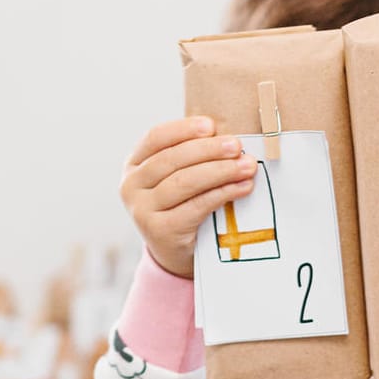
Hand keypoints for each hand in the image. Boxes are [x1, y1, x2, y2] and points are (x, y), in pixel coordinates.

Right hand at [120, 116, 257, 277]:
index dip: (183, 129)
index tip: (211, 125)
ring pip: (184, 182)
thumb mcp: (177, 178)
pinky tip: (242, 187)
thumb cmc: (182, 206)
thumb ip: (192, 158)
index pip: (155, 138)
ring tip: (247, 166)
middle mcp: (131, 187)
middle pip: (172, 159)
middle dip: (208, 150)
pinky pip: (196, 206)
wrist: (176, 253)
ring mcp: (142, 210)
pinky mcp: (160, 231)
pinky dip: (223, 193)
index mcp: (133, 165)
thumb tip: (228, 137)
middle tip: (237, 146)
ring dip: (220, 171)